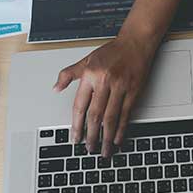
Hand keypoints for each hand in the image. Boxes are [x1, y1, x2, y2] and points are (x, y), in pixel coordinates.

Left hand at [53, 33, 157, 157]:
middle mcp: (105, 81)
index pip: (80, 105)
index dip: (76, 124)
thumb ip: (69, 74)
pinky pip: (126, 114)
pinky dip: (122, 129)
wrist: (136, 42)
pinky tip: (118, 138)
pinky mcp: (134, 91)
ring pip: (111, 118)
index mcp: (90, 75)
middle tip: (89, 149)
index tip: (75, 138)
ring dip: (107, 137)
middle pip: (95, 115)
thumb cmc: (113, 51)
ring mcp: (121, 87)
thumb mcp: (87, 60)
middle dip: (91, 135)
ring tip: (104, 150)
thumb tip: (56, 88)